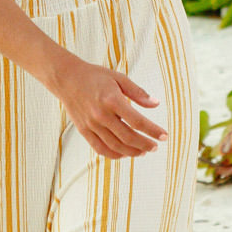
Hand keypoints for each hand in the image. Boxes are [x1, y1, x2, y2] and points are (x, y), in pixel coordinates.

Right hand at [51, 56, 167, 158]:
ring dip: (132, 152)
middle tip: (155, 146)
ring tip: (144, 151)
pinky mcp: (84, 131)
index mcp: (112, 100)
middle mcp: (101, 115)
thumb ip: (138, 92)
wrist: (67, 79)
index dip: (152, 131)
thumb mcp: (119, 78)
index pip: (137, 121)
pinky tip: (125, 153)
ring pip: (115, 146)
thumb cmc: (95, 76)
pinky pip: (100, 149)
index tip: (164, 136)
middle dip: (145, 144)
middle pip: (128, 137)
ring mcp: (91, 125)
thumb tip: (156, 104)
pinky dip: (114, 154)